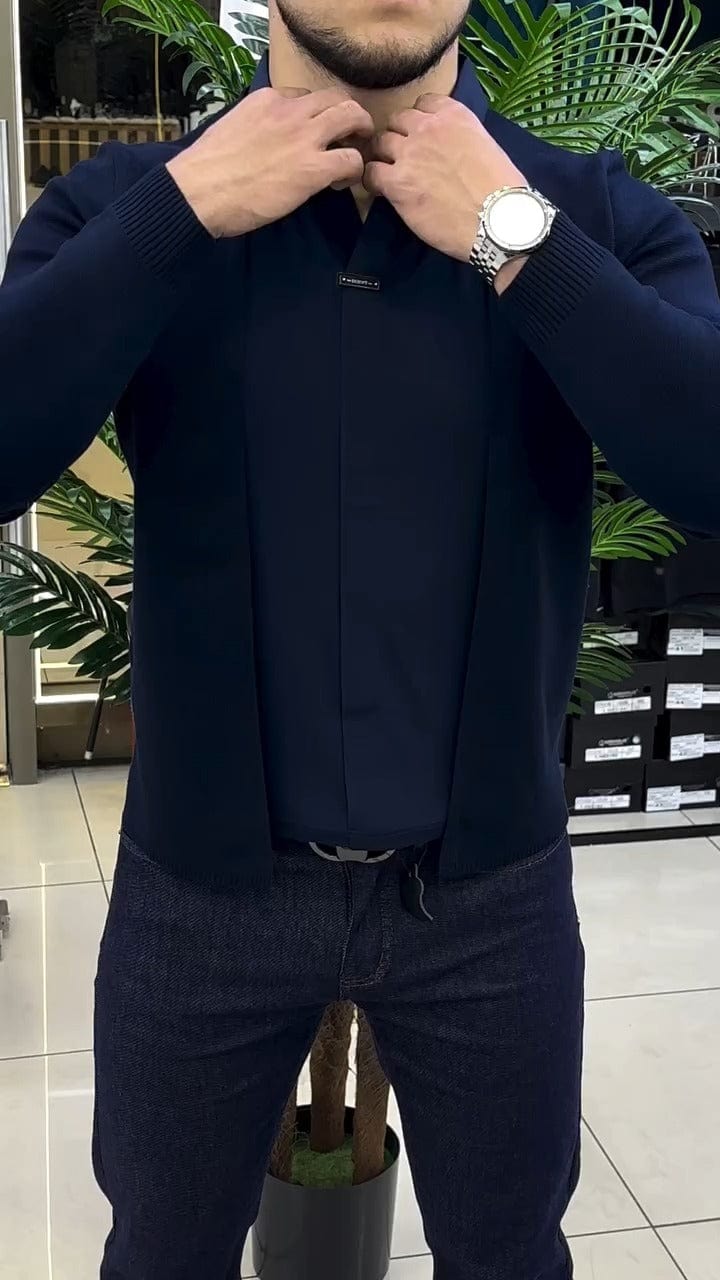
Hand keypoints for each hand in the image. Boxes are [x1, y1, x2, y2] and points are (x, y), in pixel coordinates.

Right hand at [167, 88, 373, 237]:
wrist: (200, 190)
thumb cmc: (207, 169)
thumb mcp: (232, 128)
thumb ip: (255, 127)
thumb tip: (263, 141)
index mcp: (267, 100)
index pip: (304, 97)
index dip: (315, 115)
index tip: (314, 134)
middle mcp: (290, 111)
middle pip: (335, 97)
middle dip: (349, 114)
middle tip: (351, 135)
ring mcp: (304, 138)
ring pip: (351, 117)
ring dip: (360, 132)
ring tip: (357, 152)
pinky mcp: (314, 168)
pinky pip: (351, 159)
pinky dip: (354, 169)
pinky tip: (342, 182)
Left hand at [364, 95, 527, 264]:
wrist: (496, 220)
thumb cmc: (500, 191)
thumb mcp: (485, 145)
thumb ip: (461, 137)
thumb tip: (449, 149)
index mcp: (454, 114)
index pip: (423, 103)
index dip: (418, 122)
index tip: (422, 138)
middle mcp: (428, 127)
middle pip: (397, 121)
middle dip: (399, 138)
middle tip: (405, 159)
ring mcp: (409, 153)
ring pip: (380, 142)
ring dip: (384, 157)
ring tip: (391, 175)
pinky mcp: (397, 182)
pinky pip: (371, 172)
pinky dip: (372, 181)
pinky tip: (381, 192)